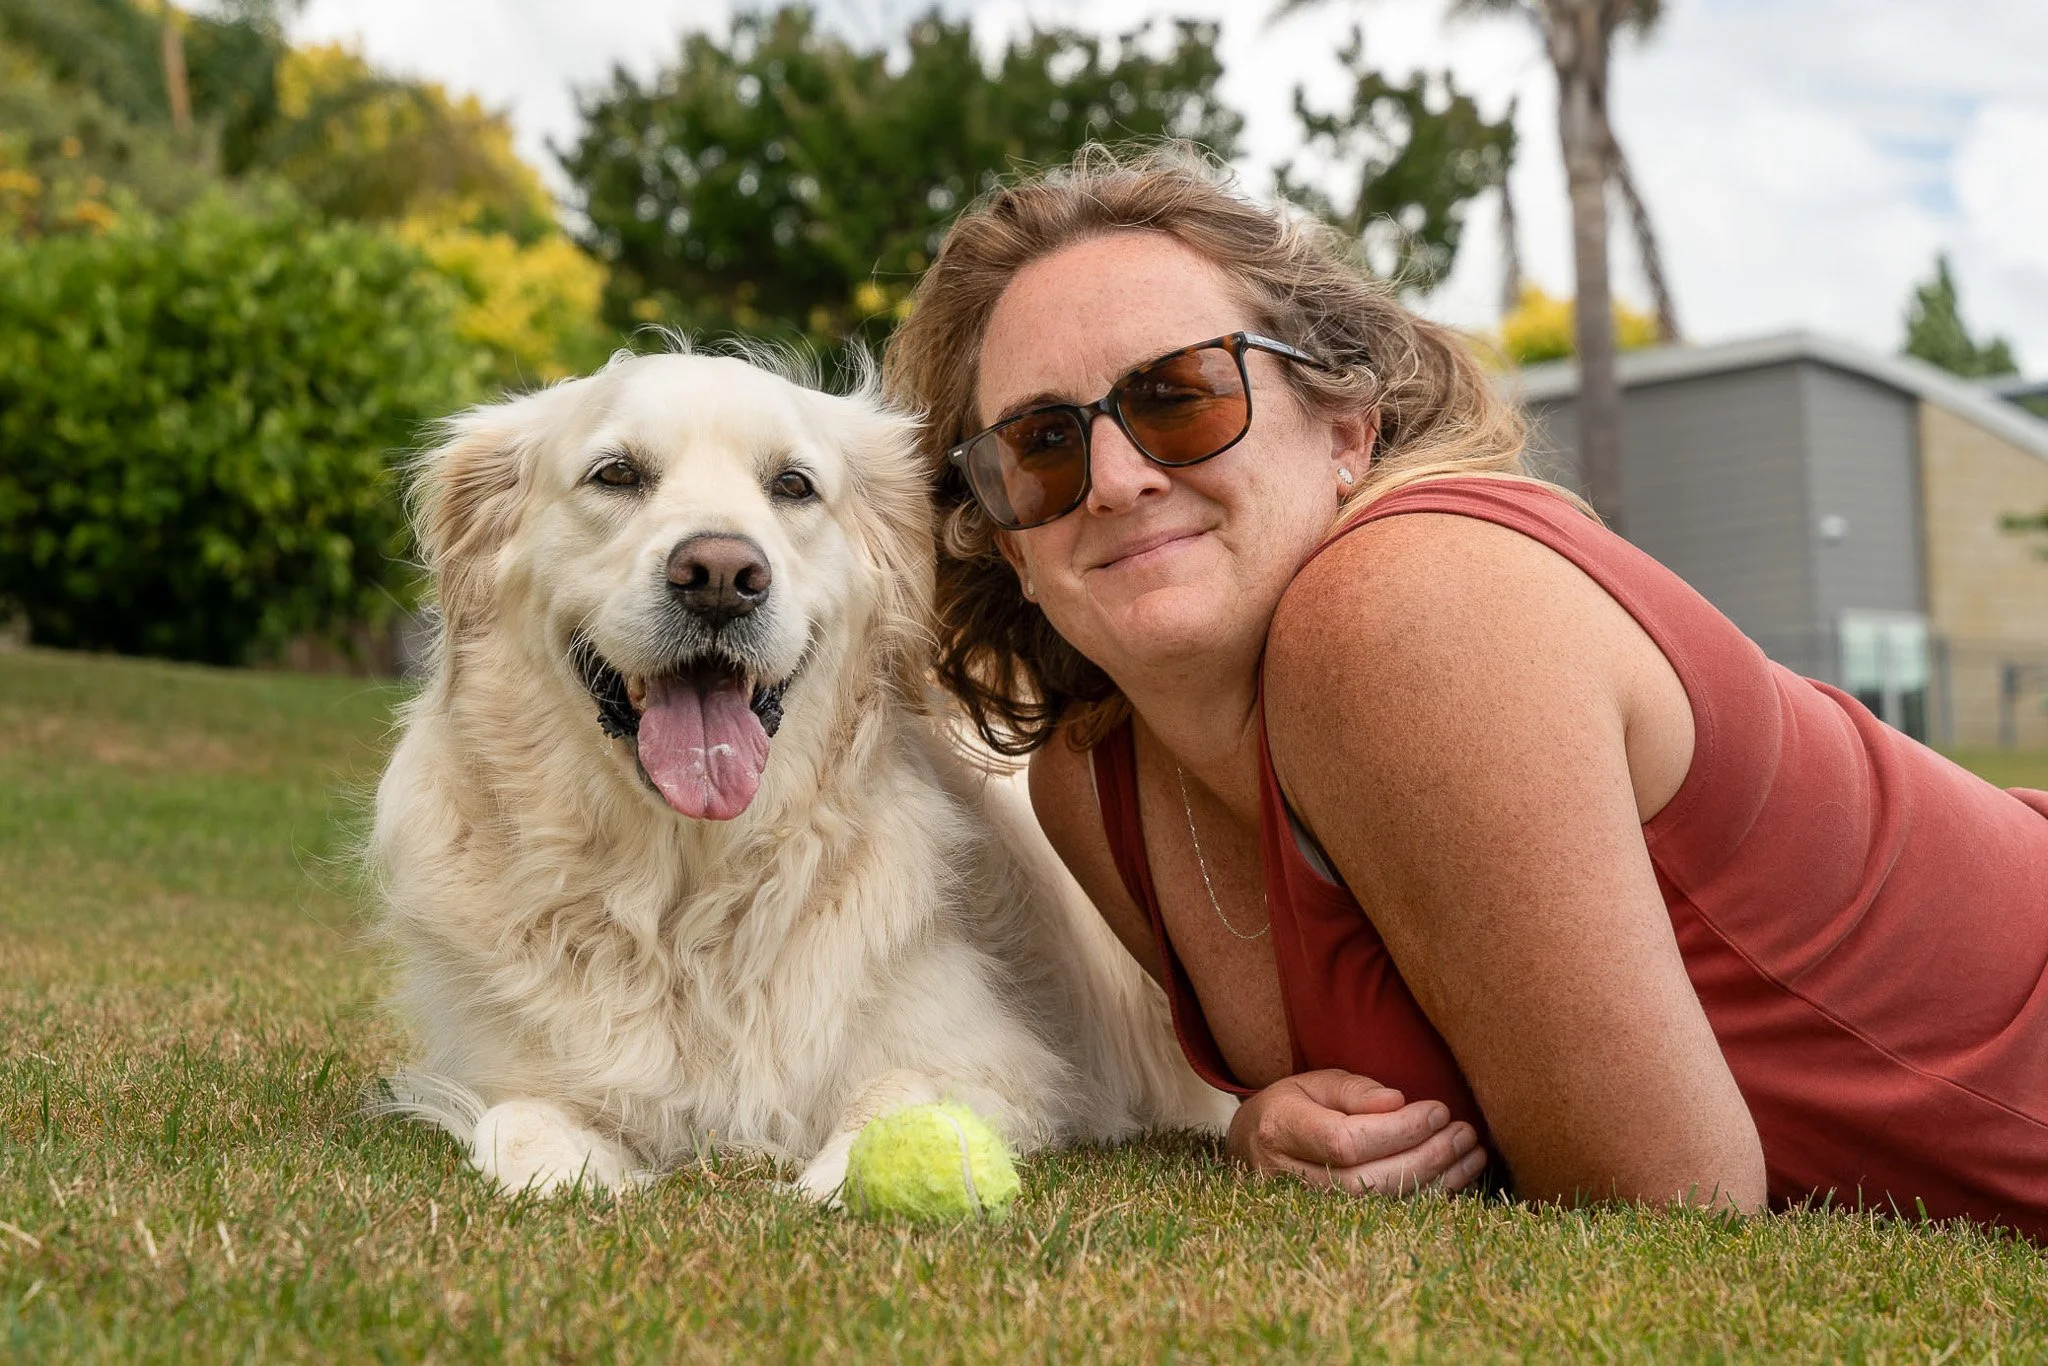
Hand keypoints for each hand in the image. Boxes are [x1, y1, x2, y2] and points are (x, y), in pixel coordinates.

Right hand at [1226, 1069, 1487, 1196]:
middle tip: (1463, 1131)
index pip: (1346, 1141)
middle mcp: (1288, 1176)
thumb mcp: (1315, 1082)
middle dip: (1425, 1157)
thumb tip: (1397, 1103)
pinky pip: (1387, 1218)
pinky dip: (1428, 1198)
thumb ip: (1354, 1090)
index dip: (1398, 1131)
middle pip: (1367, 1180)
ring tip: (1471, 1151)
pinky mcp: (1331, 1225)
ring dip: (1435, 1181)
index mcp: (1280, 1130)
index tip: (1438, 1110)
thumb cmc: (1292, 1106)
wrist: (1254, 1146)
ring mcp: (1305, 1209)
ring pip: (1380, 1206)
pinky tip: (1458, 1176)